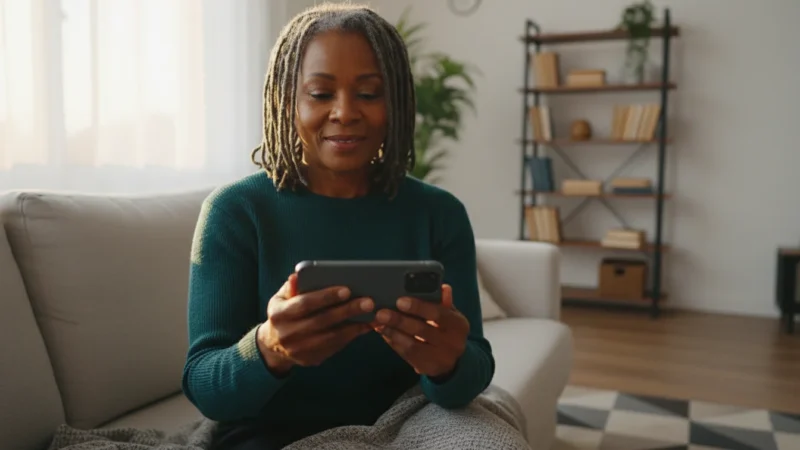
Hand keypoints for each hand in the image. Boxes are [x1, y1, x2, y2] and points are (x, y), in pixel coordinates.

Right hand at [257, 274, 373, 374]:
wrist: (274, 345)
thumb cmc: (284, 313)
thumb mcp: (281, 298)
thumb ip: (291, 287)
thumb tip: (298, 275)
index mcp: (279, 314)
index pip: (305, 303)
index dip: (326, 296)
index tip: (347, 290)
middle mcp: (287, 334)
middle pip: (322, 321)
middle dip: (347, 310)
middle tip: (368, 302)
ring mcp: (299, 350)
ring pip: (331, 337)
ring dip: (354, 325)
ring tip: (371, 314)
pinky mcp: (311, 359)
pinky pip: (335, 347)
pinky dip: (351, 336)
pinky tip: (365, 326)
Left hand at [372, 284, 468, 378]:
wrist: (452, 359)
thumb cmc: (446, 329)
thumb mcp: (449, 315)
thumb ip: (444, 302)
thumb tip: (443, 287)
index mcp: (458, 325)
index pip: (438, 313)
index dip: (418, 307)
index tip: (400, 301)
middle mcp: (453, 343)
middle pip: (422, 330)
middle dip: (399, 320)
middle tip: (382, 313)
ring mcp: (440, 358)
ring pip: (412, 345)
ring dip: (393, 333)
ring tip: (379, 323)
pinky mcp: (427, 368)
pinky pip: (407, 355)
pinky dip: (394, 343)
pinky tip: (385, 333)